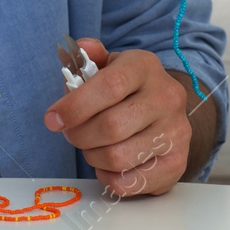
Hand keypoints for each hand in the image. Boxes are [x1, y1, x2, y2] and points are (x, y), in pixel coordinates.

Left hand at [44, 39, 192, 195]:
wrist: (167, 114)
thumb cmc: (128, 90)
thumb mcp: (110, 66)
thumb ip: (90, 58)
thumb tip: (79, 47)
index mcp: (145, 67)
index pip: (110, 86)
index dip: (75, 106)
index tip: (53, 119)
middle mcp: (167, 97)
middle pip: (111, 126)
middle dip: (79, 135)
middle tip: (72, 134)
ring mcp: (176, 132)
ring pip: (118, 157)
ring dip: (92, 156)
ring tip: (91, 147)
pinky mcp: (176, 163)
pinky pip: (128, 181)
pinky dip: (108, 177)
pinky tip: (108, 164)